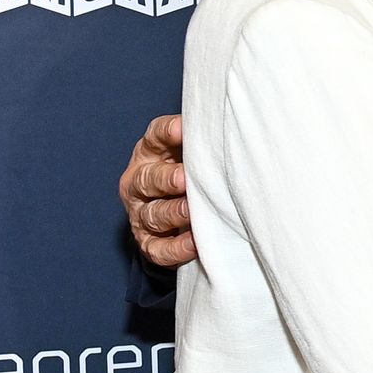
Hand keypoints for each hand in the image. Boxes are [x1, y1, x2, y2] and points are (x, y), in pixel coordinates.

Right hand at [120, 114, 196, 267]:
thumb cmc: (192, 169)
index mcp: (150, 153)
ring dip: (172, 213)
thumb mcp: (192, 150)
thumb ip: (204, 140)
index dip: (167, 133)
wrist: (176, 208)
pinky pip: (159, 248)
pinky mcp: (148, 242)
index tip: (182, 129)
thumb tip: (234, 124)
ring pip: (153, 214)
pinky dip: (176, 247)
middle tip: (184, 178)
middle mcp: (139, 182)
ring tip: (192, 212)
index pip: (155, 138)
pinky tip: (194, 242)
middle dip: (166, 179)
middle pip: (148, 179)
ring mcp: (141, 213)